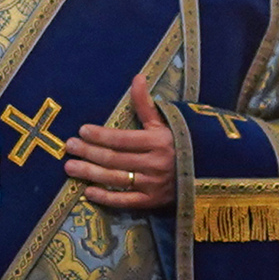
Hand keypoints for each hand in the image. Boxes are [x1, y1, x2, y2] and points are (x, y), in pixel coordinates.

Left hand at [62, 72, 177, 215]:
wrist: (210, 172)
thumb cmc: (183, 143)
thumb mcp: (166, 123)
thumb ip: (146, 104)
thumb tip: (137, 77)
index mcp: (158, 141)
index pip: (122, 139)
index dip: (100, 135)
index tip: (82, 130)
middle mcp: (155, 164)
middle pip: (114, 159)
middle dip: (88, 152)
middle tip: (69, 147)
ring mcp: (153, 185)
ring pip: (116, 179)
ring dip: (90, 174)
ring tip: (70, 167)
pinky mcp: (153, 202)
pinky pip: (126, 201)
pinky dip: (106, 198)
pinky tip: (88, 192)